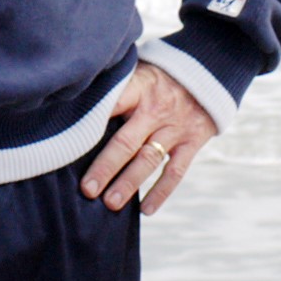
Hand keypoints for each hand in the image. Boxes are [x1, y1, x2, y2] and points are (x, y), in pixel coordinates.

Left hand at [80, 65, 217, 215]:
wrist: (208, 72)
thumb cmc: (159, 76)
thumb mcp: (138, 70)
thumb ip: (115, 88)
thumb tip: (75, 104)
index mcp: (138, 88)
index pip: (112, 104)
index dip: (93, 123)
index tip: (72, 144)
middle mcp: (155, 110)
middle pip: (127, 141)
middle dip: (106, 167)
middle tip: (88, 190)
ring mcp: (175, 128)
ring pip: (149, 160)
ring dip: (129, 183)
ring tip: (110, 203)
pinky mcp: (191, 142)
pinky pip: (176, 171)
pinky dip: (161, 192)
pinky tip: (146, 210)